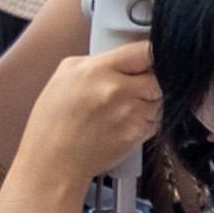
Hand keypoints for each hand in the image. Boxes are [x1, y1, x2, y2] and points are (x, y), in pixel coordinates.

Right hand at [16, 37, 165, 197]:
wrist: (53, 161)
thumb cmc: (52, 120)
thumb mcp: (64, 75)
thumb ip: (96, 61)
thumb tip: (122, 59)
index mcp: (98, 69)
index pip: (146, 51)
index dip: (153, 53)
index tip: (150, 58)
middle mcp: (119, 89)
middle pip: (159, 75)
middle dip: (151, 79)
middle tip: (133, 87)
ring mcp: (132, 112)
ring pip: (160, 98)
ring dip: (149, 101)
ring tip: (123, 108)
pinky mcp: (140, 132)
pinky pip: (156, 118)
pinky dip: (146, 119)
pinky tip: (123, 124)